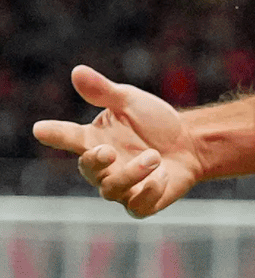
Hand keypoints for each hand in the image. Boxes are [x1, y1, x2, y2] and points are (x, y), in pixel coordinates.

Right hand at [32, 65, 203, 216]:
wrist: (191, 143)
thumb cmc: (154, 122)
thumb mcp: (131, 102)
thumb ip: (104, 91)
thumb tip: (77, 71)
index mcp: (96, 139)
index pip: (70, 137)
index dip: (55, 134)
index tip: (40, 129)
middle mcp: (104, 166)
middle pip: (88, 169)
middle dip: (95, 161)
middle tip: (108, 150)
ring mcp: (121, 187)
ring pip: (112, 189)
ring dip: (133, 172)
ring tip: (154, 156)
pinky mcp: (141, 203)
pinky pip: (137, 206)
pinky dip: (148, 192)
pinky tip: (163, 177)